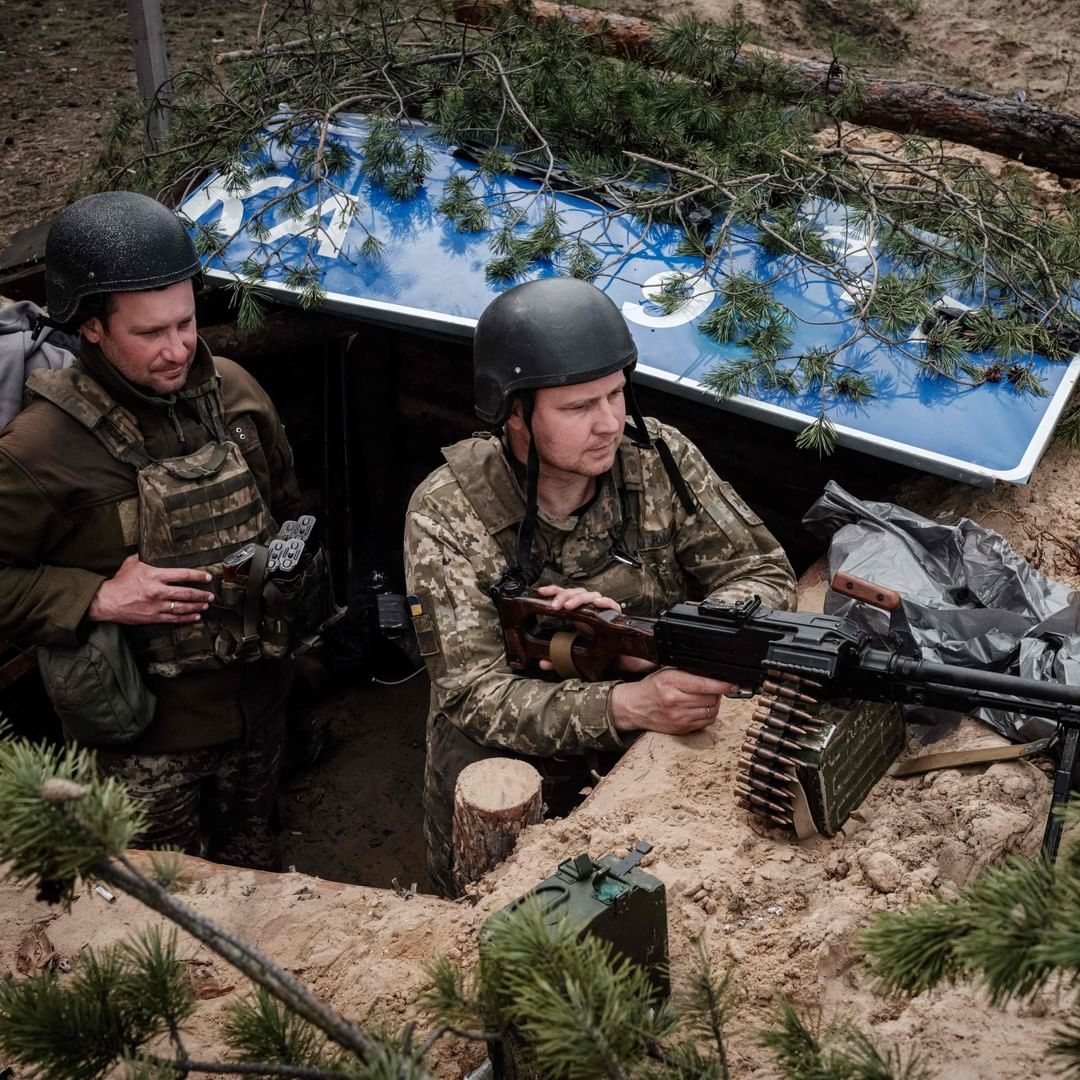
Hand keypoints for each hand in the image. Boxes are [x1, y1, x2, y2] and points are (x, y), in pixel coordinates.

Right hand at [87, 554, 213, 624]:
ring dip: (197, 606)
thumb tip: (148, 548)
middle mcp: (159, 591)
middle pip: (187, 593)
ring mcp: (157, 605)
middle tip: (211, 594)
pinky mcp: (154, 617)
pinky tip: (196, 616)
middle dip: (202, 594)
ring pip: (183, 607)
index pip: (183, 575)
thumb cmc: (119, 582)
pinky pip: (174, 618)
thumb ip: (143, 557)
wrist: (106, 601)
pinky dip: (187, 618)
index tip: (208, 578)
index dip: (198, 576)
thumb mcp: (131, 564)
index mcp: (156, 576)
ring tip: (206, 604)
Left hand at [533, 585, 656, 673]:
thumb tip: (544, 663)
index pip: (565, 597)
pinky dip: (604, 602)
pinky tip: (597, 603)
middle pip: (576, 592)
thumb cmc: (602, 654)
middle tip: (556, 605)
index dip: (553, 592)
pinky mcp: (616, 615)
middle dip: (564, 596)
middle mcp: (590, 609)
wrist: (622, 661)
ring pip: (591, 595)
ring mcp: (603, 611)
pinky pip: (611, 604)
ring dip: (578, 599)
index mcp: (579, 614)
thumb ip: (560, 659)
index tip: (541, 592)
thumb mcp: (576, 656)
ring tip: (569, 606)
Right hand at [610, 667, 743, 735]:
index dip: (723, 685)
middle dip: (717, 692)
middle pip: (711, 698)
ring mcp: (679, 717)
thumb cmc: (651, 688)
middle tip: (714, 688)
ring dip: (714, 704)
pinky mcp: (681, 729)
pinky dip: (708, 715)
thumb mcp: (667, 673)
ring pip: (711, 711)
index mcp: (671, 682)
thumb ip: (689, 672)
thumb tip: (714, 674)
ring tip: (706, 698)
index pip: (704, 684)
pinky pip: (705, 722)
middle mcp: (675, 701)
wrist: (635, 707)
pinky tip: (701, 709)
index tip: (732, 684)